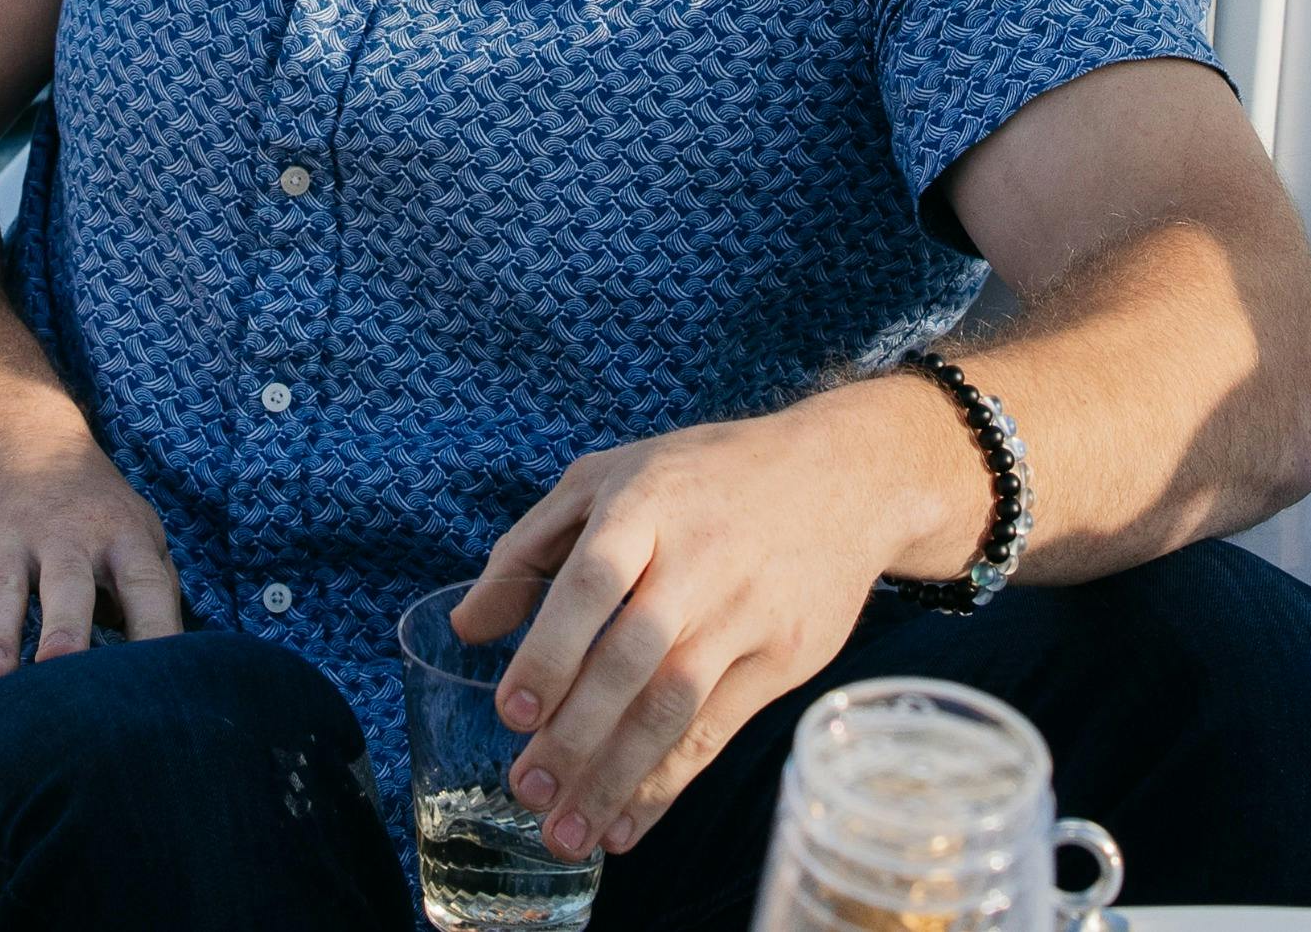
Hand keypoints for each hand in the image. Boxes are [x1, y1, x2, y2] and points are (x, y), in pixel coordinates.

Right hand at [0, 404, 185, 703]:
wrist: (9, 435)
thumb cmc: (90, 510)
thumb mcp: (135, 531)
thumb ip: (155, 595)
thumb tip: (180, 671)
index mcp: (120, 537)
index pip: (146, 584)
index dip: (157, 629)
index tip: (165, 682)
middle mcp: (64, 539)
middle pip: (66, 585)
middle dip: (65, 626)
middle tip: (61, 665)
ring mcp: (5, 546)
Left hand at [462, 382, 977, 861]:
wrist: (845, 477)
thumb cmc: (705, 477)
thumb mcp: (610, 477)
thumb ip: (528, 548)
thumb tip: (466, 627)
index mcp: (647, 504)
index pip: (592, 580)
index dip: (551, 649)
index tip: (511, 711)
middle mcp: (700, 559)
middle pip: (632, 658)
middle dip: (575, 736)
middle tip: (526, 791)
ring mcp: (748, 611)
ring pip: (675, 706)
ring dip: (617, 778)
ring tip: (567, 833)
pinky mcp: (784, 657)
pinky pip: (717, 731)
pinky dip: (668, 783)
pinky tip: (626, 822)